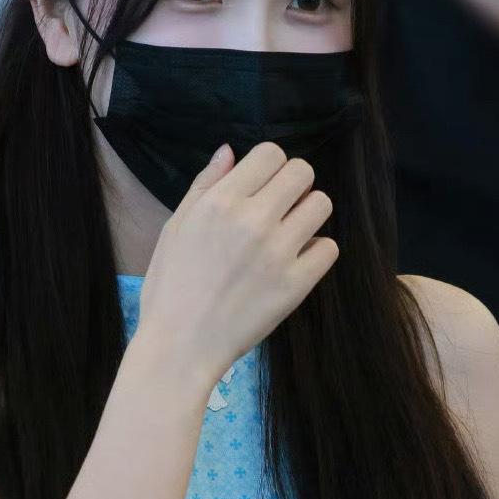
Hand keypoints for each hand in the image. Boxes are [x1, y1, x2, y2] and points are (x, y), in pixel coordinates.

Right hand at [137, 141, 337, 390]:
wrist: (180, 347)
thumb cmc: (170, 288)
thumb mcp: (175, 228)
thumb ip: (205, 185)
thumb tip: (230, 151)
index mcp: (220, 202)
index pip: (271, 153)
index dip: (270, 167)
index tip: (262, 187)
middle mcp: (252, 221)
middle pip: (303, 172)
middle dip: (294, 185)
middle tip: (280, 209)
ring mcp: (278, 253)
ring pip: (322, 206)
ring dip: (308, 215)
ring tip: (289, 235)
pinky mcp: (296, 285)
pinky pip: (329, 248)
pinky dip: (316, 252)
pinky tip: (296, 262)